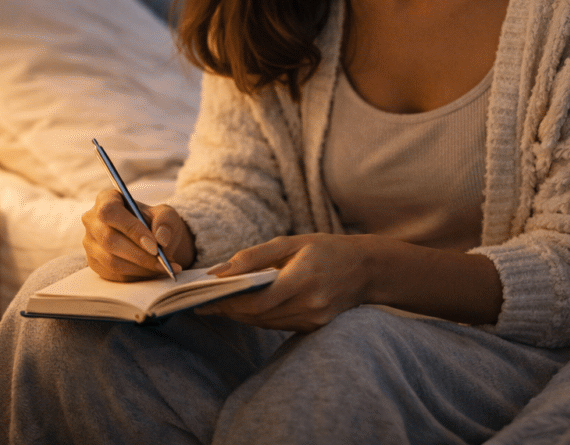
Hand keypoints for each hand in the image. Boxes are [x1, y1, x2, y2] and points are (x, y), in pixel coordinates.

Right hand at [82, 189, 195, 280]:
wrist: (151, 240)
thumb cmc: (155, 223)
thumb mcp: (166, 215)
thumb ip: (165, 221)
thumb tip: (161, 238)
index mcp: (106, 199)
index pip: (110, 212)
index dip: (131, 229)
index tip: (154, 246)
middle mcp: (92, 220)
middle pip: (109, 240)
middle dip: (139, 255)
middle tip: (163, 262)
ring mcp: (90, 243)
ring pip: (111, 261)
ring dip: (140, 268)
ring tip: (162, 268)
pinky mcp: (94, 263)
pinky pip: (113, 274)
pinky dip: (136, 276)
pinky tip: (152, 272)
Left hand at [197, 234, 374, 331]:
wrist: (366, 269)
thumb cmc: (326, 249)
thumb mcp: (290, 242)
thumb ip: (253, 256)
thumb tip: (218, 271)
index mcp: (303, 279)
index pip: (257, 301)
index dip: (228, 303)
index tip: (203, 299)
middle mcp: (309, 305)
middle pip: (258, 316)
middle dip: (228, 309)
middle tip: (203, 302)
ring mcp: (313, 320)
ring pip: (265, 323)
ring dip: (240, 315)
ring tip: (218, 303)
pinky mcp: (314, 328)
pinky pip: (277, 325)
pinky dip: (258, 317)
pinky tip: (245, 307)